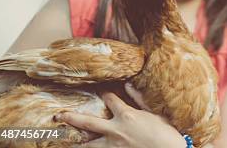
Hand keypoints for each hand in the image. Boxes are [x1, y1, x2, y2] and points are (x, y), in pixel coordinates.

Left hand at [55, 83, 185, 147]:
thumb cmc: (166, 133)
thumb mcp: (156, 113)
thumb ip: (140, 99)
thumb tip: (129, 85)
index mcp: (127, 115)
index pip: (111, 100)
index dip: (106, 95)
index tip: (101, 92)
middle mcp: (116, 130)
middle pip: (88, 122)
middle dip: (73, 117)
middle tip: (60, 116)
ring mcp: (114, 145)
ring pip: (88, 145)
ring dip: (76, 143)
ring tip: (64, 143)